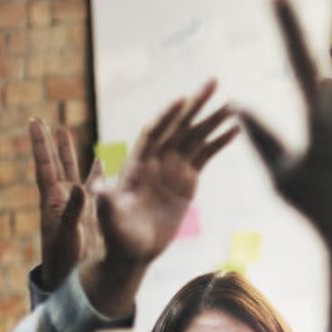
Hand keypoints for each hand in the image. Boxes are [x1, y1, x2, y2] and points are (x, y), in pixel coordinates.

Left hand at [28, 118, 100, 292]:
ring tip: (65, 130)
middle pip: (54, 164)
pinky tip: (99, 161)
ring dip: (68, 153)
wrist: (68, 279)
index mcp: (52, 201)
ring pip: (71, 171)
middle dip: (50, 143)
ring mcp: (73, 205)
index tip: (35, 122)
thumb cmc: (64, 259)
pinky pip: (91, 187)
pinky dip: (94, 174)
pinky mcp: (86, 213)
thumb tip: (79, 185)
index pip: (45, 166)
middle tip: (41, 120)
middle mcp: (60, 199)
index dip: (40, 145)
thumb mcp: (68, 234)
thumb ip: (74, 209)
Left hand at [89, 80, 238, 304]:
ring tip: (234, 104)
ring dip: (213, 120)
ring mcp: (173, 167)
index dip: (166, 118)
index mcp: (137, 164)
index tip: (181, 100)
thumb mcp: (110, 220)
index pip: (153, 133)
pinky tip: (234, 129)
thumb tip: (97, 188)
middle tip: (213, 81)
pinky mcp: (187, 179)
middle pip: (178, 126)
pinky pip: (205, 155)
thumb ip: (105, 201)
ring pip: (195, 137)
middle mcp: (156, 159)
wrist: (134, 250)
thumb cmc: (117, 236)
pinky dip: (219, 141)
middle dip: (195, 104)